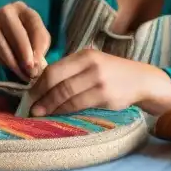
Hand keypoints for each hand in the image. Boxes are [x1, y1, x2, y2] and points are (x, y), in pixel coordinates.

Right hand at [0, 1, 50, 81]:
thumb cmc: (21, 35)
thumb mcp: (33, 36)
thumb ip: (39, 46)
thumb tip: (38, 65)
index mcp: (23, 8)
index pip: (34, 22)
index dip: (38, 43)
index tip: (40, 61)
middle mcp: (6, 12)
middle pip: (18, 33)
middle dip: (26, 53)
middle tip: (31, 70)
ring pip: (3, 45)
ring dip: (14, 62)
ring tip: (23, 74)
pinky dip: (4, 63)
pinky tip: (12, 69)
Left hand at [26, 49, 170, 116]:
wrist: (142, 80)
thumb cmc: (112, 73)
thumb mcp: (93, 63)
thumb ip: (72, 70)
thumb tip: (41, 85)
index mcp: (84, 55)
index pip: (53, 69)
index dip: (37, 84)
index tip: (29, 95)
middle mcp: (90, 65)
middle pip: (55, 81)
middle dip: (40, 96)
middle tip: (31, 108)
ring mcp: (98, 80)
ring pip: (64, 95)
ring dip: (49, 106)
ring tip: (39, 114)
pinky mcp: (105, 96)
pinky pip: (77, 105)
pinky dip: (64, 111)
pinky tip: (58, 115)